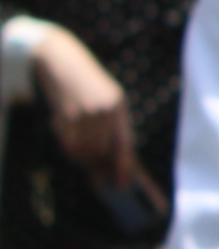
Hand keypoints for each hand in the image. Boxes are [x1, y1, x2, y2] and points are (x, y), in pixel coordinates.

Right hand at [33, 33, 130, 190]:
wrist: (64, 63)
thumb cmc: (89, 86)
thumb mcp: (108, 100)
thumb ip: (111, 127)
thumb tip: (110, 160)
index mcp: (118, 107)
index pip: (125, 143)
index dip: (124, 166)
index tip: (123, 184)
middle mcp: (104, 111)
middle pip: (102, 152)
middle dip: (99, 166)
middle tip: (98, 175)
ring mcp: (83, 113)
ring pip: (84, 151)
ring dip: (82, 158)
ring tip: (82, 153)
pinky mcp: (65, 115)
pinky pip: (68, 144)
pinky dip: (69, 148)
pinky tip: (70, 140)